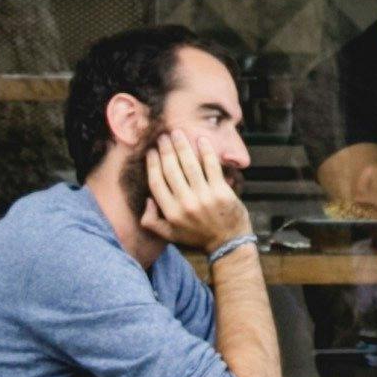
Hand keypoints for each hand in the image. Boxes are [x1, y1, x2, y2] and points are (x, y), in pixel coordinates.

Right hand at [136, 128, 250, 255]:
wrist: (228, 243)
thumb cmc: (197, 237)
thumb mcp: (170, 235)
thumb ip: (151, 221)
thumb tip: (147, 200)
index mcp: (171, 213)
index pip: (156, 182)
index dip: (152, 164)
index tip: (151, 151)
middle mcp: (186, 204)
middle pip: (171, 170)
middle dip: (166, 150)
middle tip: (163, 136)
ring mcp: (204, 197)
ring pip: (190, 165)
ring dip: (182, 146)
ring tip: (177, 133)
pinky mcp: (221, 192)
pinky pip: (211, 166)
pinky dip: (206, 151)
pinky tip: (201, 139)